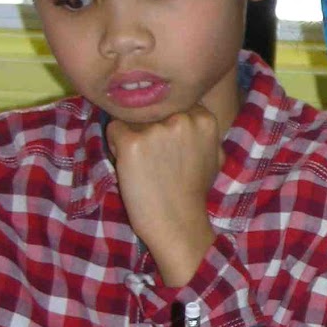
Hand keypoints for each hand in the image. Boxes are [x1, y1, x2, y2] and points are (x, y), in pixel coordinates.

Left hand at [108, 105, 222, 284]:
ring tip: (145, 164)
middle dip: (149, 128)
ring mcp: (156, 129)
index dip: (167, 124)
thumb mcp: (213, 154)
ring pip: (131, 119)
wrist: (178, 221)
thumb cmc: (194, 190)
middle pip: (151, 110)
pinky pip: (113, 129)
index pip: (173, 105)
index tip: (173, 149)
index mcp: (204, 118)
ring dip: (132, 137)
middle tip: (157, 158)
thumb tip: (191, 114)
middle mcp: (182, 118)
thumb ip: (202, 131)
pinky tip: (131, 166)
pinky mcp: (132, 142)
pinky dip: (116, 146)